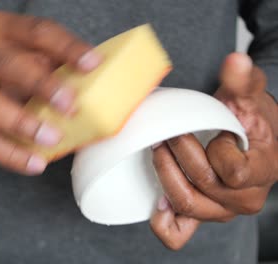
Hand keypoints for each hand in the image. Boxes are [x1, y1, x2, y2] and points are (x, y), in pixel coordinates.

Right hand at [0, 11, 101, 174]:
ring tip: (52, 139)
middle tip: (70, 106)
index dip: (66, 47)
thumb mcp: (30, 55)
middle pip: (4, 65)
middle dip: (40, 85)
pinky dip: (12, 155)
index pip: (35, 32)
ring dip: (22, 123)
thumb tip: (99, 79)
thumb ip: (56, 62)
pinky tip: (36, 163)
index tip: (93, 65)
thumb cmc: (7, 71)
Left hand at [150, 53, 277, 249]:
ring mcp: (221, 212)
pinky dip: (164, 222)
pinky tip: (155, 202)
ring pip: (186, 206)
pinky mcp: (201, 216)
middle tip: (167, 134)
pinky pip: (179, 233)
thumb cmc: (250, 122)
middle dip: (177, 154)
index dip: (215, 149)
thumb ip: (243, 81)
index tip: (213, 130)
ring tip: (159, 152)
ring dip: (166, 176)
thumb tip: (236, 61)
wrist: (249, 143)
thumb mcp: (248, 98)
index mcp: (262, 171)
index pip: (231, 170)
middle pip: (201, 185)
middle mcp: (243, 199)